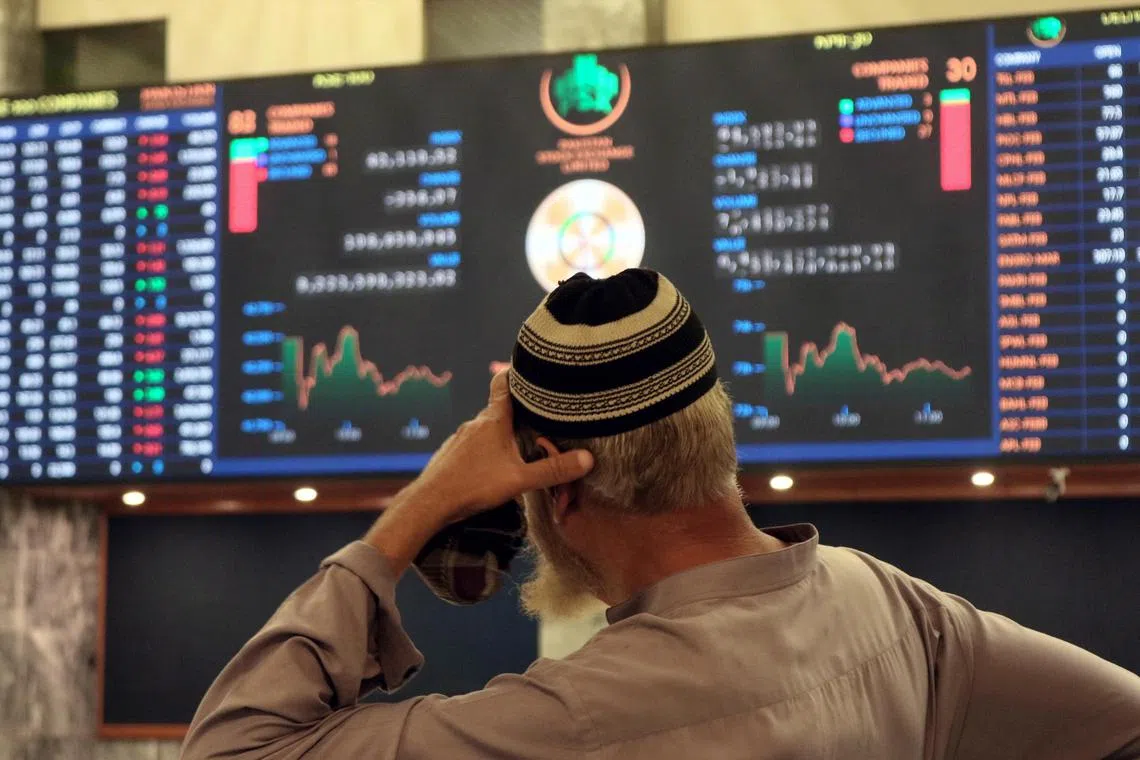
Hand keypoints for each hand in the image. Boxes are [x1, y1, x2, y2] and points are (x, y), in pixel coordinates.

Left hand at [365, 371, 592, 572]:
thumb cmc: (473, 486)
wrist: (428, 503)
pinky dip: (488, 448)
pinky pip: (474, 444)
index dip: (516, 372)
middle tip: (540, 413)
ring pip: (487, 428)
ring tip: (521, 442)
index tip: (528, 366)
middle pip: (499, 408)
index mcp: (493, 421)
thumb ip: (553, 470)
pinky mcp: (452, 455)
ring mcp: (461, 439)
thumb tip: (587, 459)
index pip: (503, 384)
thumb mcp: (519, 480)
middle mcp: (475, 424)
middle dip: (518, 410)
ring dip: (503, 432)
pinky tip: (495, 464)